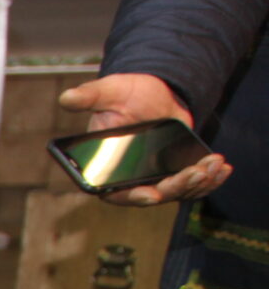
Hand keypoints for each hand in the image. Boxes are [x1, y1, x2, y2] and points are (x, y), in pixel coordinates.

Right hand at [55, 74, 230, 205]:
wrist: (155, 92)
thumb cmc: (127, 94)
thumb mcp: (110, 92)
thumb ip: (90, 97)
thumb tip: (66, 97)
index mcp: (105, 169)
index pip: (116, 193)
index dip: (134, 196)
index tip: (152, 193)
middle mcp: (128, 180)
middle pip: (153, 195)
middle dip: (177, 187)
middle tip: (196, 172)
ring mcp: (153, 179)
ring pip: (176, 192)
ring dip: (197, 183)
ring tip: (212, 164)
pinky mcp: (173, 173)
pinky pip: (191, 186)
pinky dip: (209, 180)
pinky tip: (222, 169)